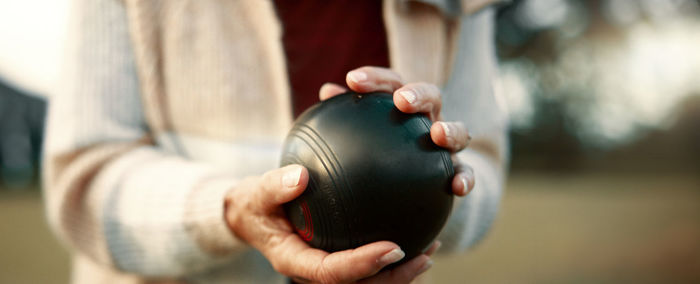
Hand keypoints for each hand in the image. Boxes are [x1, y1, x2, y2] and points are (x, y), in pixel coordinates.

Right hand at [225, 165, 435, 282]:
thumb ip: (273, 186)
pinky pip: (368, 261)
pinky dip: (393, 253)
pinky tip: (415, 227)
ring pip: (369, 281)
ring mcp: (327, 266)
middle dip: (394, 277)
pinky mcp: (336, 256)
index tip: (393, 248)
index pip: (332, 272)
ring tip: (431, 249)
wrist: (252, 216)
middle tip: (424, 256)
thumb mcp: (255, 193)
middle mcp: (314, 270)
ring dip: (401, 270)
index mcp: (294, 261)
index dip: (363, 265)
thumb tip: (301, 176)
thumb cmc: (254, 204)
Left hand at [320, 66, 475, 196]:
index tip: (352, 80)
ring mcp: (445, 144)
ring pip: (458, 130)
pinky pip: (466, 172)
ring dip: (451, 130)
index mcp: (403, 104)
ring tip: (438, 134)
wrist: (404, 188)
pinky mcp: (456, 170)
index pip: (391, 83)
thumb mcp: (360, 135)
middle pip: (431, 96)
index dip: (374, 78)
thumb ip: (345, 115)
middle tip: (402, 100)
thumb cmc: (376, 153)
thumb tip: (326, 91)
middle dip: (419, 95)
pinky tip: (458, 187)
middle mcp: (428, 118)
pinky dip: (466, 177)